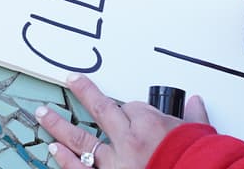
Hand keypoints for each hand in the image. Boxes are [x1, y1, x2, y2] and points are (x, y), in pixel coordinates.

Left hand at [35, 74, 208, 168]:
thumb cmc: (199, 160)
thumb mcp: (199, 135)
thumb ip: (193, 118)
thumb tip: (196, 102)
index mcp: (150, 124)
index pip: (132, 107)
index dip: (130, 109)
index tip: (130, 111)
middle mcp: (129, 140)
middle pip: (100, 110)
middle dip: (84, 93)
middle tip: (70, 82)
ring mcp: (116, 162)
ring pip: (81, 139)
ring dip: (59, 125)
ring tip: (43, 114)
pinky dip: (66, 160)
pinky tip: (54, 150)